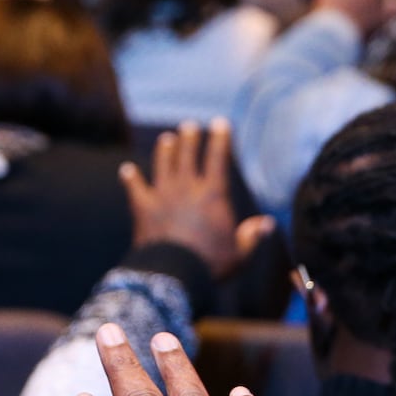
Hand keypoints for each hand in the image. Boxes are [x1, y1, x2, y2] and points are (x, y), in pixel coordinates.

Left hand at [120, 119, 273, 279]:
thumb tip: (268, 224)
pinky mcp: (142, 207)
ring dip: (165, 150)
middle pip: (187, 154)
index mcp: (212, 195)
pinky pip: (134, 187)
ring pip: (163, 163)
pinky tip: (126, 170)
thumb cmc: (210, 264)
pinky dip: (130, 178)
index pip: (218, 158)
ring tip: (167, 139)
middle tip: (189, 126)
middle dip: (189, 137)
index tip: (220, 123)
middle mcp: (187, 187)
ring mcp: (162, 194)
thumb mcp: (239, 254)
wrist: (173, 273)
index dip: (220, 138)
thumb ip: (252, 236)